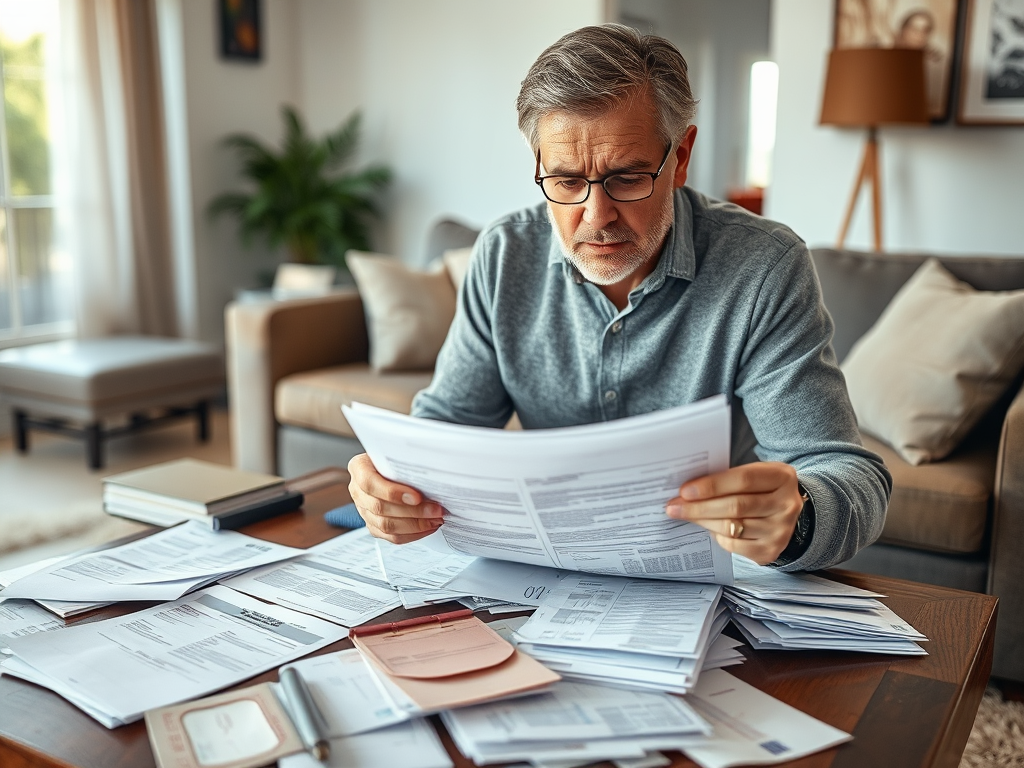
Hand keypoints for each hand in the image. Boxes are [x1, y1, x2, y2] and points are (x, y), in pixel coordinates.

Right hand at [347, 453, 444, 543]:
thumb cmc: (396, 457)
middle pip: (380, 507)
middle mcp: (358, 491)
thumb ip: (407, 460)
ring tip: (435, 519)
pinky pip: (391, 536)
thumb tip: (432, 469)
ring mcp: (364, 510)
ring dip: (415, 525)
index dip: (393, 492)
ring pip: (386, 525)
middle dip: (413, 511)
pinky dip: (412, 534)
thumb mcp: (398, 451)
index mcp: (359, 468)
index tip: (417, 496)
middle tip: (436, 509)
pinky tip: (427, 527)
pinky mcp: (373, 525)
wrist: (390, 466)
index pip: (369, 483)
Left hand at [665, 462, 803, 564]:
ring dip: (703, 521)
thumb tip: (689, 489)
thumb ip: (728, 478)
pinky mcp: (770, 551)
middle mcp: (786, 505)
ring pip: (732, 527)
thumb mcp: (754, 474)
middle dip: (699, 507)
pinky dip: (717, 535)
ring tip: (685, 515)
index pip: (743, 480)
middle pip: (736, 506)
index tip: (685, 491)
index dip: (712, 485)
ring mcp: (780, 531)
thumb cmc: (761, 488)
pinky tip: (708, 527)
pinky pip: (734, 545)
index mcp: (782, 478)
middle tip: (674, 506)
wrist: (784, 513)